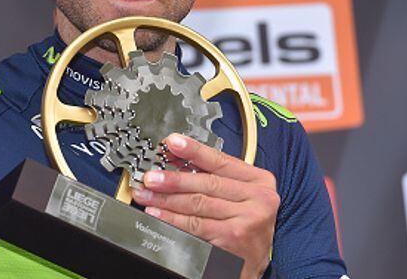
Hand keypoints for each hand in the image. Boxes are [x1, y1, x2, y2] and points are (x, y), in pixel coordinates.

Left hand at [132, 134, 278, 278]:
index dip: (194, 150)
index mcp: (259, 181)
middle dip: (173, 179)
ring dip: (166, 199)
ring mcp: (248, 219)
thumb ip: (212, 178)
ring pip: (198, 203)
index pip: (221, 161)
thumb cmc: (243, 227)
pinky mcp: (234, 237)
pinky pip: (195, 224)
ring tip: (147, 195)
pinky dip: (172, 219)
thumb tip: (176, 160)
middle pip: (207, 183)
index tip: (172, 143)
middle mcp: (258, 198)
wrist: (252, 263)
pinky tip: (157, 214)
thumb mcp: (237, 197)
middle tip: (151, 176)